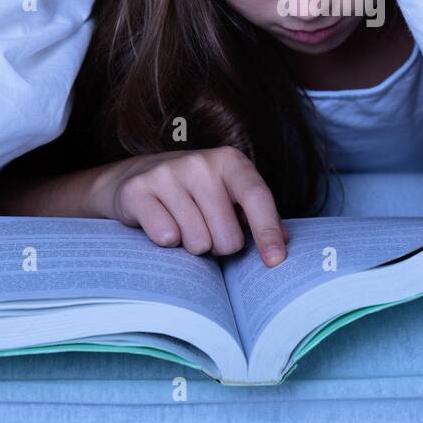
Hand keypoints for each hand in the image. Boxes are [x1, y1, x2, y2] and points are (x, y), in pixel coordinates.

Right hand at [93, 147, 289, 266]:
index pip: (256, 197)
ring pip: (197, 242)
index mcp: (230, 161)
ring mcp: (167, 174)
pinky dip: (167, 243)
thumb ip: (258, 215)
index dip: (268, 231)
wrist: (139, 177)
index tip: (275, 261)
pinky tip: (163, 224)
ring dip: (194, 245)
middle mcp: (199, 163)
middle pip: (227, 235)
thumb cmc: (196, 193)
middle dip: (221, 246)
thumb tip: (284, 242)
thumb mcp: (229, 194)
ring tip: (184, 226)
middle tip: (208, 230)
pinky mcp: (138, 190)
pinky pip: (166, 239)